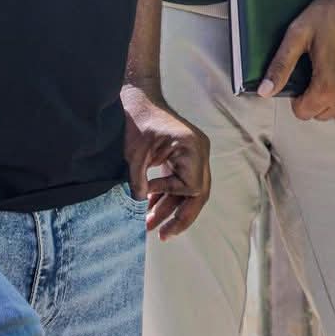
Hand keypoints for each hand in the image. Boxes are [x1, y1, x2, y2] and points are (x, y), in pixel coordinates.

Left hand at [121, 85, 210, 240]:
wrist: (138, 99)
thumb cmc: (138, 121)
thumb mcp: (135, 155)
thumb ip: (139, 182)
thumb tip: (141, 204)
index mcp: (192, 148)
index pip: (193, 186)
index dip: (172, 194)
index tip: (149, 192)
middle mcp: (199, 152)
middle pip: (198, 194)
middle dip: (180, 217)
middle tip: (164, 236)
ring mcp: (193, 154)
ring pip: (188, 191)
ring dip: (169, 208)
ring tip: (150, 226)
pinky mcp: (183, 156)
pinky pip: (180, 182)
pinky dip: (166, 194)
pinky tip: (150, 207)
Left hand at [261, 0, 334, 121]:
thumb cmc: (333, 13)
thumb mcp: (299, 34)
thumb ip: (281, 65)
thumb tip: (264, 91)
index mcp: (328, 86)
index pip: (304, 113)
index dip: (298, 97)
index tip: (304, 77)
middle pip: (322, 114)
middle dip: (316, 98)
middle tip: (318, 71)